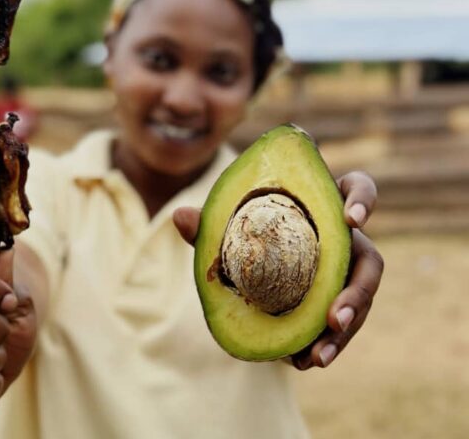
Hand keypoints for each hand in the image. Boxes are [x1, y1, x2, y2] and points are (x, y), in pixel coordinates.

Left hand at [173, 170, 383, 369]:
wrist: (251, 255)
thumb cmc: (247, 227)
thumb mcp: (229, 224)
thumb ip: (210, 221)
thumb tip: (179, 215)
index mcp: (324, 206)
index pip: (357, 189)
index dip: (362, 200)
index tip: (350, 220)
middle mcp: (342, 239)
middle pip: (370, 262)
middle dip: (358, 292)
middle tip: (336, 318)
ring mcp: (342, 273)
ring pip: (360, 302)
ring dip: (344, 333)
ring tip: (317, 358)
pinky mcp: (334, 302)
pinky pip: (338, 324)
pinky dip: (323, 343)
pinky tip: (300, 360)